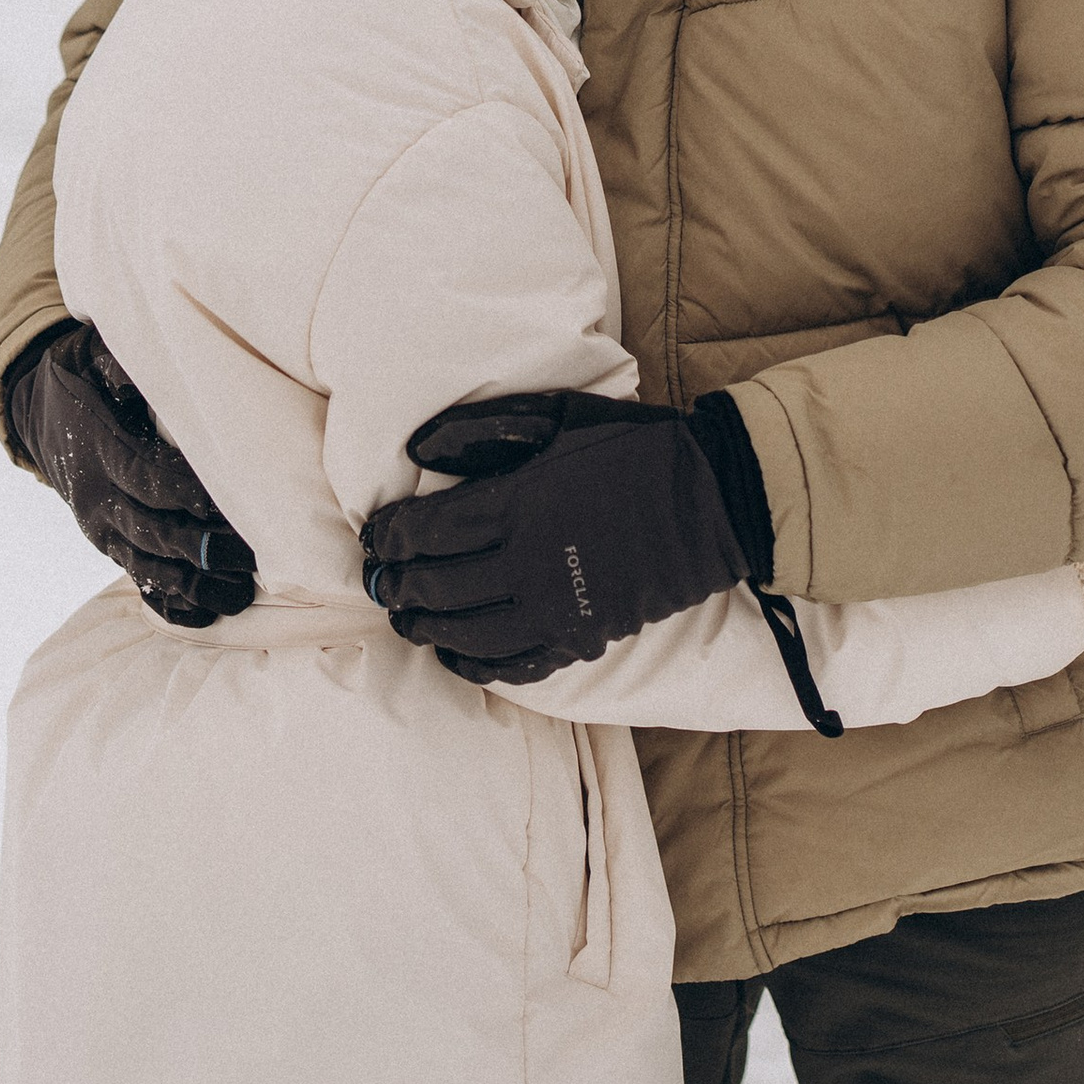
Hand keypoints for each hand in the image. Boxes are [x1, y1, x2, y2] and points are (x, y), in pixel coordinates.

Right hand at [4, 322, 255, 628]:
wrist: (41, 411)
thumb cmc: (86, 375)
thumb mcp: (94, 356)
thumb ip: (122, 364)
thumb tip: (148, 360)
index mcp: (101, 446)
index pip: (146, 474)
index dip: (184, 491)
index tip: (227, 501)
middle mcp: (98, 496)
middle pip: (151, 528)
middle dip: (199, 547)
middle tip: (250, 559)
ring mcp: (101, 527)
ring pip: (146, 564)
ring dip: (192, 583)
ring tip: (239, 595)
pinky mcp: (108, 544)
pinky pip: (135, 580)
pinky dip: (168, 601)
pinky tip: (205, 616)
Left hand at [360, 389, 750, 685]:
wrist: (709, 500)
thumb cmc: (631, 447)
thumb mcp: (558, 417)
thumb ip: (483, 429)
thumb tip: (415, 450)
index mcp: (519, 504)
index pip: (426, 533)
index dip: (390, 538)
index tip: (374, 536)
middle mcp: (527, 564)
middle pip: (436, 587)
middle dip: (396, 585)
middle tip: (379, 580)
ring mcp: (553, 610)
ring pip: (463, 633)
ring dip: (424, 626)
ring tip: (406, 616)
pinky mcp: (579, 639)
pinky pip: (510, 666)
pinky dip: (472, 664)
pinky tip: (454, 652)